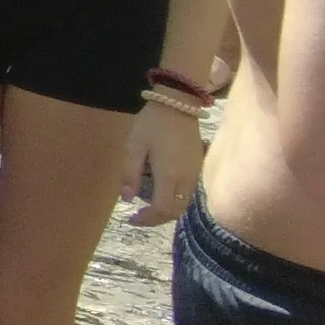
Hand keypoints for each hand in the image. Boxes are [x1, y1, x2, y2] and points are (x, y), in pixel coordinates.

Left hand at [123, 101, 205, 225]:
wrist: (178, 105)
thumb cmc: (152, 124)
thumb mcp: (134, 147)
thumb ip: (129, 173)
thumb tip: (126, 198)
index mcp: (170, 175)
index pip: (163, 209)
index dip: (147, 219)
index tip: (131, 218)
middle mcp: (187, 179)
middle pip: (175, 211)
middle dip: (156, 218)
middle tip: (138, 215)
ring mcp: (195, 175)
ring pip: (183, 204)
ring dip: (165, 208)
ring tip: (145, 202)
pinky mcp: (198, 168)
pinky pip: (187, 193)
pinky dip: (173, 198)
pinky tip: (158, 188)